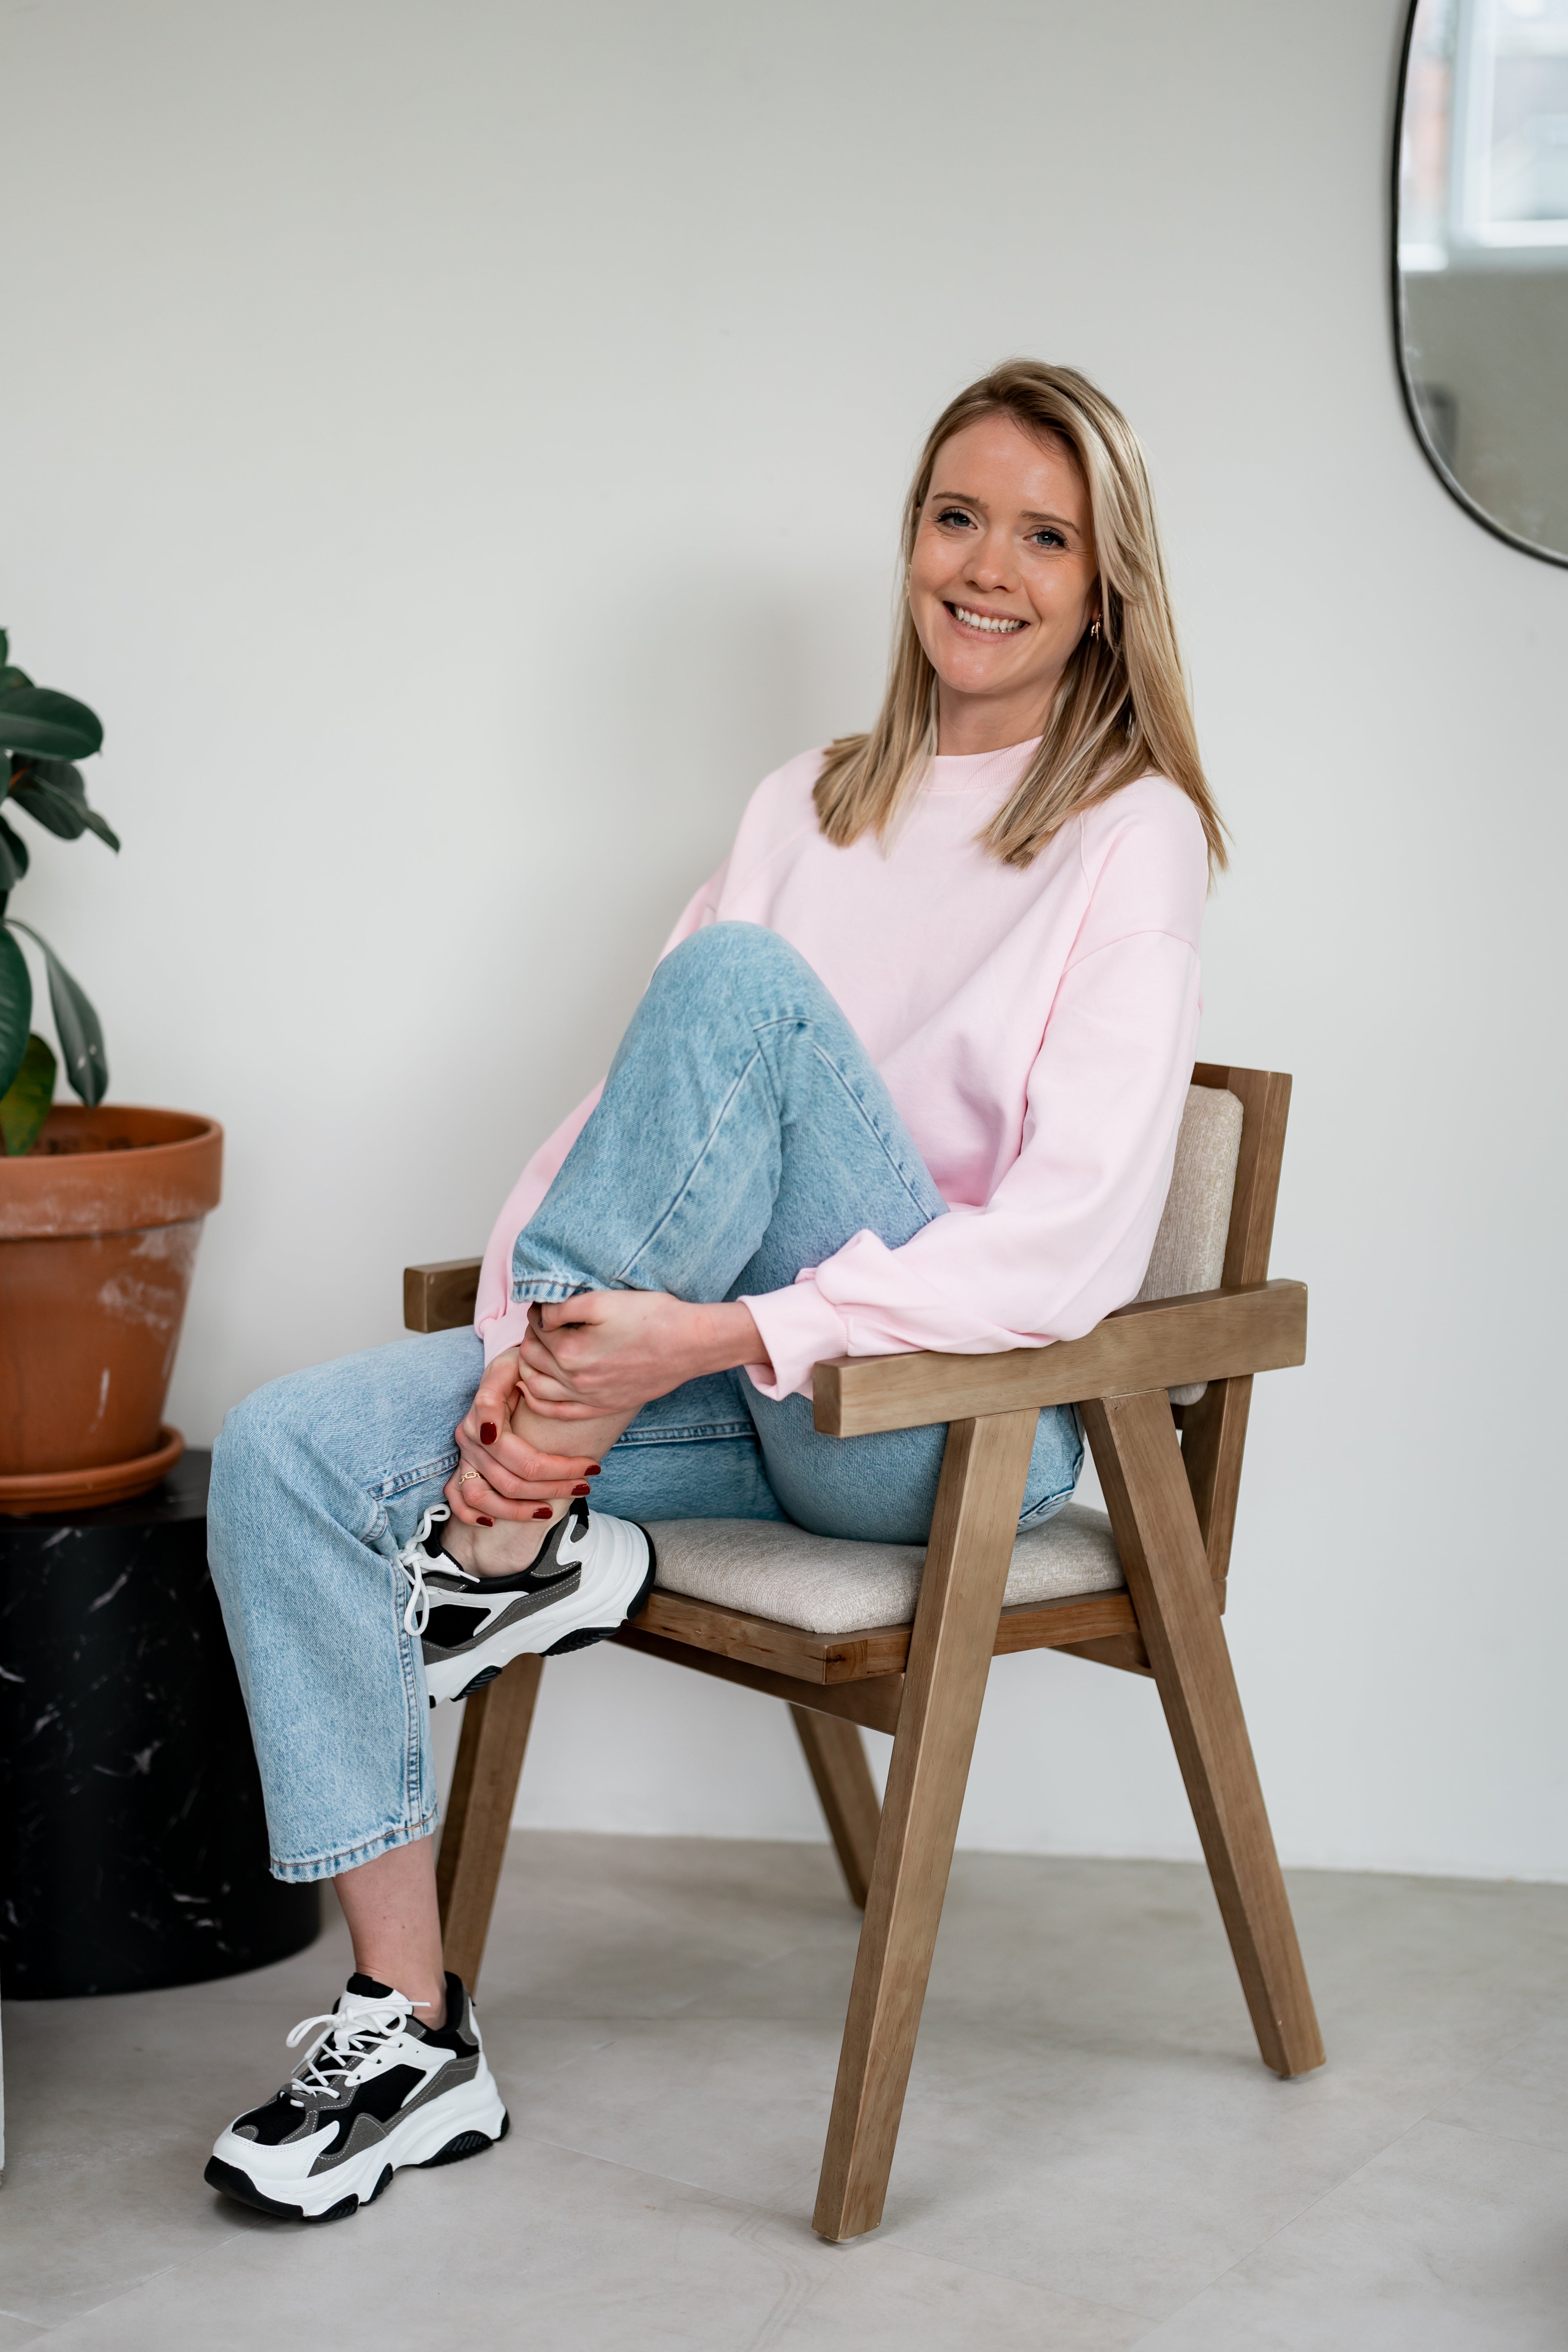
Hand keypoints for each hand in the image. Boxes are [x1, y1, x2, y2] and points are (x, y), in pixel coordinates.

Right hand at [445, 1347, 602, 1524]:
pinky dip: (472, 1516)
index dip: (560, 1469)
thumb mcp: (511, 1365)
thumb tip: (490, 1433)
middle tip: (587, 1485)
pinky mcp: (462, 1466)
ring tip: (551, 1510)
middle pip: (512, 1482)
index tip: (593, 1467)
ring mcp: (465, 1455)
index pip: (524, 1460)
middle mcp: (472, 1441)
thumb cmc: (518, 1365)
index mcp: (484, 1419)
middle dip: (554, 1488)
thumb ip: (494, 1395)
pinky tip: (493, 1524)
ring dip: (518, 1511)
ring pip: (485, 1499)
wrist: (511, 1364)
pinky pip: (459, 1500)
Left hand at [516, 1291, 769, 1419]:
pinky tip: (531, 1388)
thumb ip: (562, 1307)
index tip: (547, 1304)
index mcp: (571, 1349)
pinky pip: (555, 1412)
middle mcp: (574, 1379)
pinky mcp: (602, 1406)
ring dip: (528, 1366)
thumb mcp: (602, 1299)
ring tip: (537, 1349)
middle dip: (532, 1336)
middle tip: (544, 1323)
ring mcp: (588, 1397)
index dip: (538, 1312)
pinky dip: (536, 1400)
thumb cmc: (651, 1316)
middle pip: (531, 1356)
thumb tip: (538, 1314)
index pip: (536, 1328)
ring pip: (536, 1386)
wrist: (691, 1344)